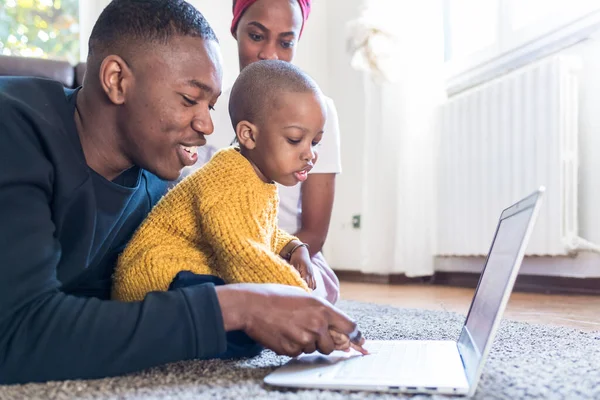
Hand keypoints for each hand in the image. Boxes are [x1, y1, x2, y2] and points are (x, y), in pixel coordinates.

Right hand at [215, 283, 367, 356]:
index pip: (350, 327)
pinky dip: (293, 346)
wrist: (252, 305)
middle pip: (333, 345)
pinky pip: (299, 353)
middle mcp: (317, 325)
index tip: (360, 344)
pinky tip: (283, 333)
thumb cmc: (277, 296)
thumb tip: (336, 329)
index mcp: (323, 309)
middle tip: (310, 332)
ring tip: (292, 327)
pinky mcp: (291, 349)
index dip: (356, 337)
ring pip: (314, 349)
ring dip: (307, 343)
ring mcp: (304, 338)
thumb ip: (322, 312)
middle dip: (325, 342)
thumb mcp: (305, 297)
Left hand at [289, 247, 315, 289]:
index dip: (302, 290)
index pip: (306, 284)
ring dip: (309, 290)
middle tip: (299, 295)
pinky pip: (314, 284)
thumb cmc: (296, 258)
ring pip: (313, 286)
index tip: (297, 293)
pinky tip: (306, 289)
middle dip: (305, 291)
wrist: (301, 251)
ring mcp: (312, 275)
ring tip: (302, 293)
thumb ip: (294, 273)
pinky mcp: (312, 274)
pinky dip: (311, 287)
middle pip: (311, 287)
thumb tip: (292, 282)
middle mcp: (311, 274)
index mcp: (306, 272)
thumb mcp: (293, 264)